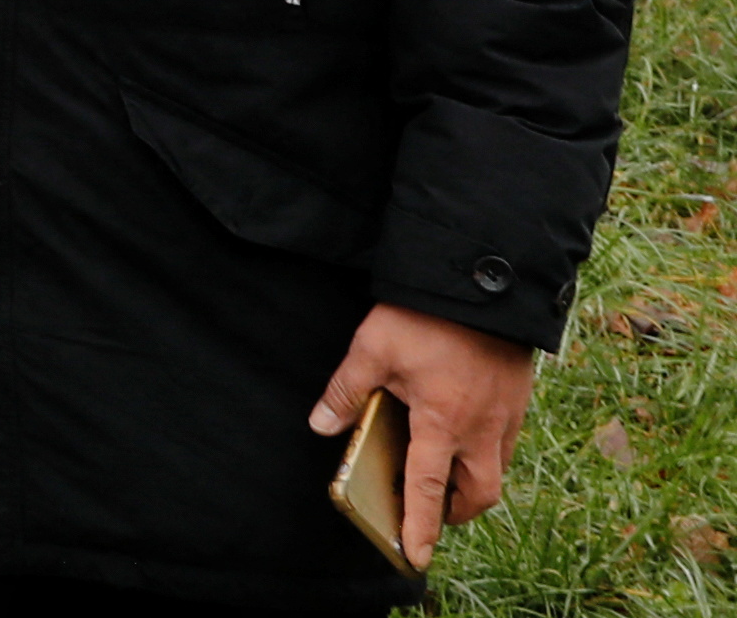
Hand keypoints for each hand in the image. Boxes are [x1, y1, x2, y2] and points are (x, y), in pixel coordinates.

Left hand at [313, 304, 536, 563]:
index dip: (421, 527)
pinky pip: (505, 444)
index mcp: (441, 423)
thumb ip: (346, 391)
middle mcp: (481, 430)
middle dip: (455, 512)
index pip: (429, 490)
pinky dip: (485, 453)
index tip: (416, 557)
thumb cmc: (424, 318)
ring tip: (443, 476)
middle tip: (430, 512)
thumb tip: (322, 426)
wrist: (483, 283)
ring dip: (472, 483)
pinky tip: (462, 435)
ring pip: (495, 471)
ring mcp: (505, 417)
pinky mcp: (518, 400)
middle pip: (477, 494)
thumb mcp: (372, 349)